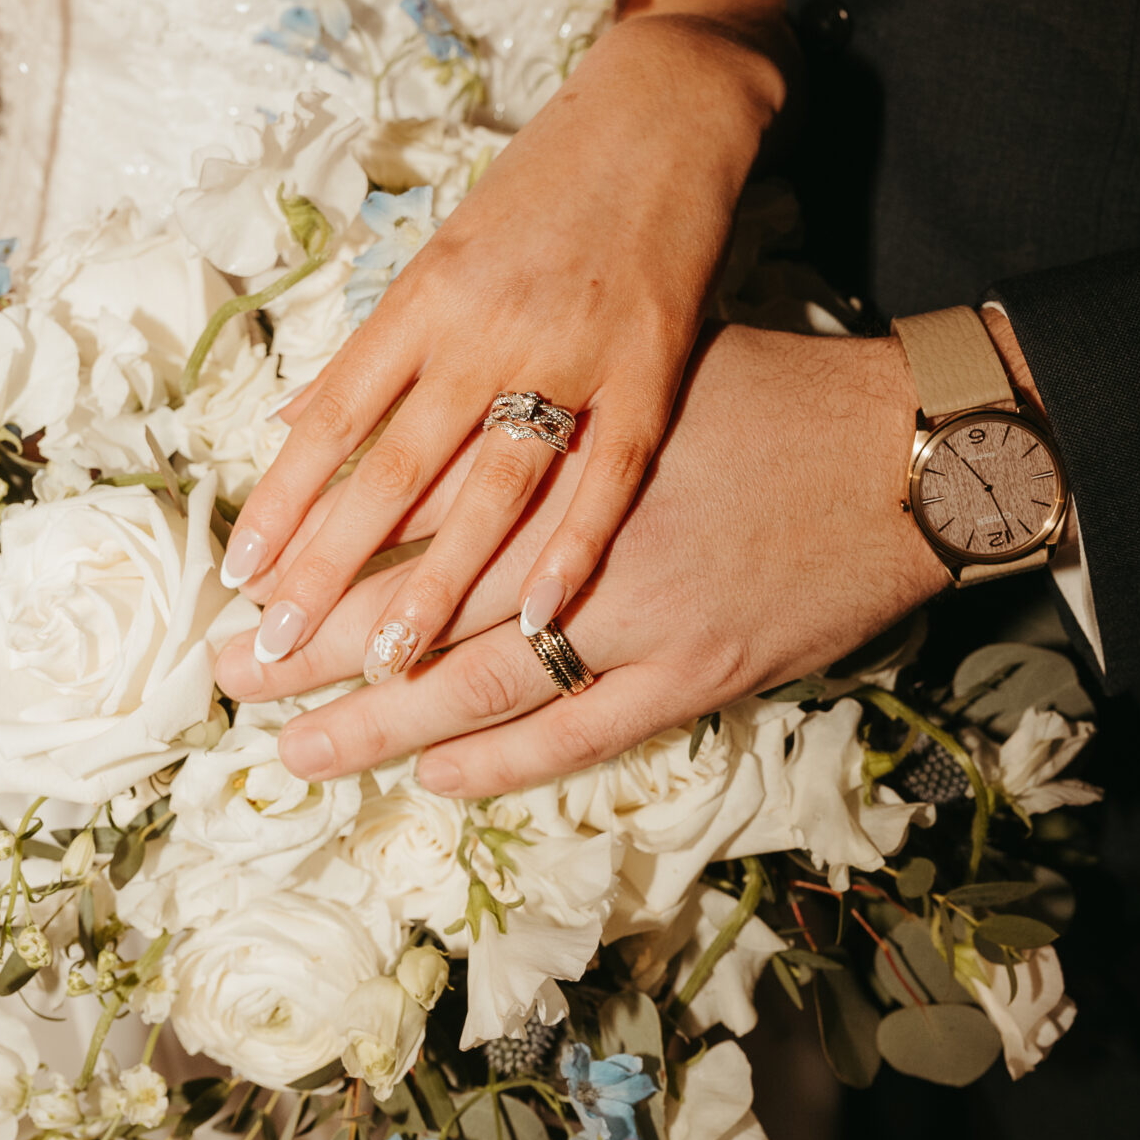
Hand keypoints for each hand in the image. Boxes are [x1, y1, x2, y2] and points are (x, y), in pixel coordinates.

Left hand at [212, 322, 948, 794]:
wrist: (908, 449)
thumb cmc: (776, 389)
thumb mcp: (648, 363)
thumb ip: (543, 401)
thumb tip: (433, 411)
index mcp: (559, 447)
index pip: (408, 506)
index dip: (322, 547)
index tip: (249, 575)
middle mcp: (581, 536)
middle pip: (418, 600)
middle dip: (315, 641)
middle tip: (231, 672)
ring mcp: (638, 615)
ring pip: (482, 682)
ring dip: (381, 722)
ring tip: (297, 748)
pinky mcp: (697, 672)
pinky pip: (579, 731)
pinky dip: (502, 760)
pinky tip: (433, 775)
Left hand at [216, 5, 784, 690]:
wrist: (666, 104)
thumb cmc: (547, 179)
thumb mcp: (447, 246)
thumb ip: (380, 345)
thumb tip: (290, 423)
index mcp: (423, 292)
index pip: (331, 414)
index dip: (280, 499)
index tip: (237, 574)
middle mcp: (483, 323)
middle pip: (389, 466)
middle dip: (326, 567)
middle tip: (272, 650)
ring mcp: (570, 343)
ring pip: (488, 484)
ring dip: (434, 581)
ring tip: (385, 662)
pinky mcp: (652, 359)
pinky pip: (606, 471)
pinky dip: (571, 547)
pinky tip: (534, 618)